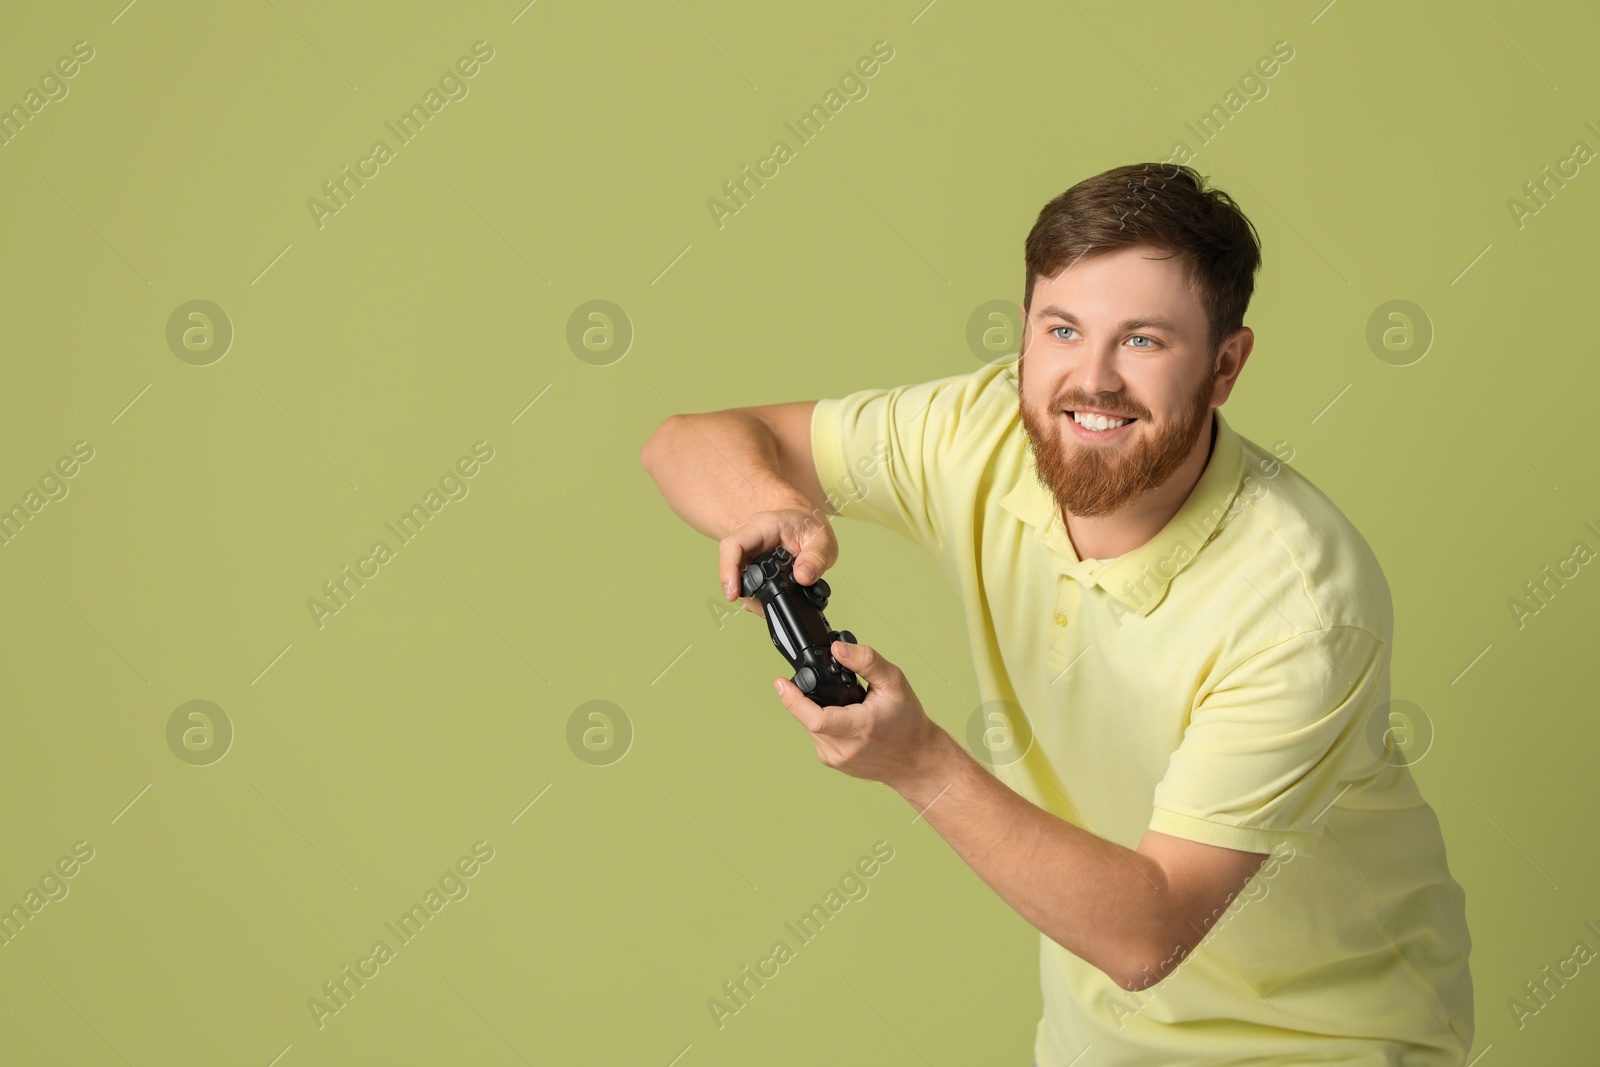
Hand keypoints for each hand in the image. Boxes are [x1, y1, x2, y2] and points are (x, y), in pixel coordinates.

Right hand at [718, 503, 837, 617]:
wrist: (804, 523)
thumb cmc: (808, 526)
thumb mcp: (822, 539)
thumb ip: (816, 558)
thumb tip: (803, 577)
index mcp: (762, 526)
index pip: (734, 545)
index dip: (728, 569)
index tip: (732, 593)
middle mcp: (749, 540)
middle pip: (732, 567)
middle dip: (742, 592)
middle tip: (762, 608)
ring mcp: (747, 554)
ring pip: (737, 579)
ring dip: (751, 597)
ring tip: (770, 606)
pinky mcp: (750, 565)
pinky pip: (746, 582)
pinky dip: (756, 596)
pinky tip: (769, 601)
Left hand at [771, 638, 948, 787]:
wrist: (916, 759)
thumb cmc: (907, 722)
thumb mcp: (894, 683)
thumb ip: (866, 661)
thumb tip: (838, 648)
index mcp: (860, 728)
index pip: (816, 719)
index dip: (793, 700)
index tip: (780, 683)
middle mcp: (844, 748)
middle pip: (809, 717)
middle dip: (810, 697)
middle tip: (832, 687)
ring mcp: (836, 758)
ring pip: (810, 726)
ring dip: (817, 710)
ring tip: (845, 704)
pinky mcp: (832, 762)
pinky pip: (817, 736)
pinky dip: (823, 723)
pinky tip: (844, 718)